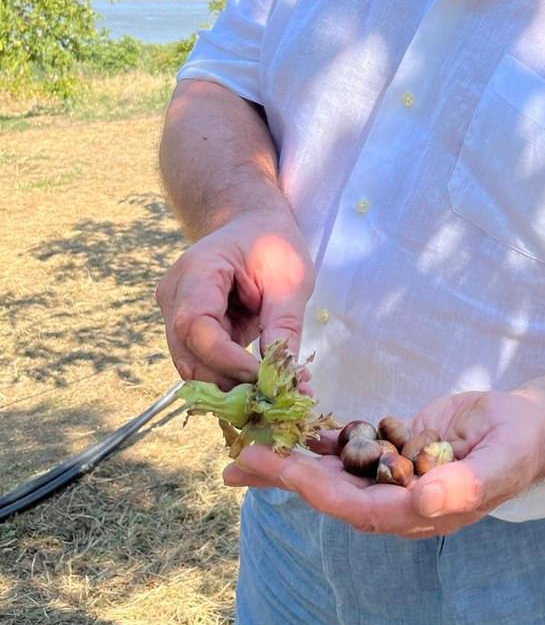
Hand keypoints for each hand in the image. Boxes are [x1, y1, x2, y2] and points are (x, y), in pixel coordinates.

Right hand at [156, 210, 314, 390]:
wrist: (251, 225)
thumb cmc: (271, 243)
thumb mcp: (290, 277)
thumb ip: (284, 323)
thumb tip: (285, 376)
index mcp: (197, 271)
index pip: (195, 326)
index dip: (226, 359)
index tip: (264, 379)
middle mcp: (174, 295)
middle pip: (187, 353)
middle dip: (227, 382)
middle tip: (271, 400)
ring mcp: (174, 314)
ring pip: (191, 365)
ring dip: (228, 387)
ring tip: (270, 396)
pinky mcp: (186, 331)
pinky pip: (201, 362)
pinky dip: (228, 378)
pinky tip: (258, 387)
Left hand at [222, 388, 544, 537]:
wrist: (531, 428)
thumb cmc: (519, 446)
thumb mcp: (500, 462)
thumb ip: (464, 484)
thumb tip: (421, 500)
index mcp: (419, 512)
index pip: (356, 506)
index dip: (317, 489)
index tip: (283, 470)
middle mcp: (398, 502)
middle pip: (332, 493)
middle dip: (286, 477)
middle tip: (238, 462)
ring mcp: (393, 477)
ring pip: (334, 471)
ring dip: (293, 461)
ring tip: (247, 450)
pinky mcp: (393, 451)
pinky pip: (350, 447)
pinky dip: (320, 438)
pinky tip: (289, 429)